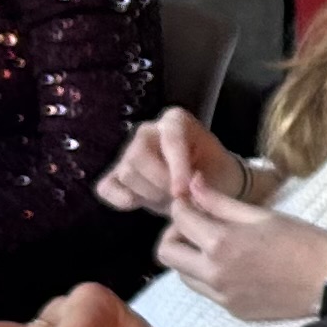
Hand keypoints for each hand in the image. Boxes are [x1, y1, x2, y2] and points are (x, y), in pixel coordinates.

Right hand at [93, 107, 245, 214]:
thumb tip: (182, 192)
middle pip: (139, 154)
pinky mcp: (117, 174)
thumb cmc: (216, 176)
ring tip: (169, 201)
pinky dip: (118, 198)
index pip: (170, 140)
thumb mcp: (219, 176)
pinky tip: (136, 204)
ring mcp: (130, 152)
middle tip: (179, 199)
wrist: (207, 187)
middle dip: (159, 182)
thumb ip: (203, 184)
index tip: (183, 193)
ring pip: (127, 172)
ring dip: (148, 193)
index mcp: (176, 121)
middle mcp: (148, 131)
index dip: (175, 169)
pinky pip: (107, 187)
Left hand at [154, 181, 326, 320]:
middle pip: (167, 253)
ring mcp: (222, 296)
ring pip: (183, 276)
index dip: (181, 204)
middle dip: (175, 234)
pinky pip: (207, 292)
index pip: (179, 219)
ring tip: (214, 245)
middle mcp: (214, 274)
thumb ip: (220, 202)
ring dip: (189, 257)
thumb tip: (193, 184)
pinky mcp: (233, 310)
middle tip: (195, 225)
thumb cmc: (302, 241)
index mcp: (221, 244)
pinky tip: (234, 265)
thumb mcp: (260, 214)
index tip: (192, 200)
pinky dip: (209, 276)